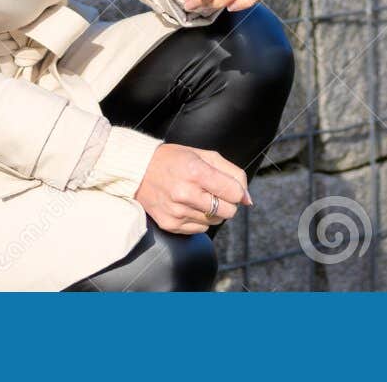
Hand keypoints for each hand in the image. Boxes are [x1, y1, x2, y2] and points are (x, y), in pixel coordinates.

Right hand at [136, 142, 251, 234]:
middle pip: (228, 211)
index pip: (234, 192)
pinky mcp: (170, 224)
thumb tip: (248, 200)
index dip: (236, 190)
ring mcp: (177, 211)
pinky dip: (199, 220)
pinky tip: (188, 206)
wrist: (138, 170)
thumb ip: (232, 173)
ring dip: (212, 211)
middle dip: (227, 202)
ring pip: (215, 222)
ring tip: (198, 197)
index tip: (228, 186)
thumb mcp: (204, 155)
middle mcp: (185, 193)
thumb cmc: (174, 160)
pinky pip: (200, 230)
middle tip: (214, 192)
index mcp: (195, 172)